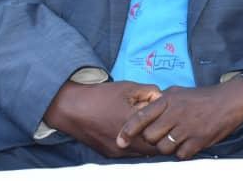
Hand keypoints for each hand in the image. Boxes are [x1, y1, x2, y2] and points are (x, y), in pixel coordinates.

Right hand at [43, 81, 161, 156]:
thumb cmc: (101, 96)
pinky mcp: (109, 154)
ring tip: (150, 128)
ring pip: (141, 153)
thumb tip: (163, 98)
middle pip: (153, 148)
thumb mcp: (129, 87)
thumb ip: (151, 92)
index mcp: (133, 126)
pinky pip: (129, 154)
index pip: (161, 136)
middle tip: (163, 125)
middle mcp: (125, 144)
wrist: (71, 107)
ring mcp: (117, 151)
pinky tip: (135, 133)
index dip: (168, 128)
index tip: (171, 120)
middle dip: (160, 137)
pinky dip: (135, 146)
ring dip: (148, 143)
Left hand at [116, 77, 242, 158]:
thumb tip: (143, 112)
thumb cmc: (203, 97)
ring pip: (163, 148)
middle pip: (150, 137)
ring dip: (168, 148)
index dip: (127, 131)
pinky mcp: (198, 140)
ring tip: (178, 139)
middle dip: (153, 140)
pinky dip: (183, 153)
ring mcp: (187, 128)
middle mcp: (175, 113)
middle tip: (163, 136)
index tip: (120, 141)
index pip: (140, 117)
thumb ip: (160, 102)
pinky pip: (180, 155)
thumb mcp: (179, 91)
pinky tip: (189, 143)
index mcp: (168, 100)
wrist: (231, 100)